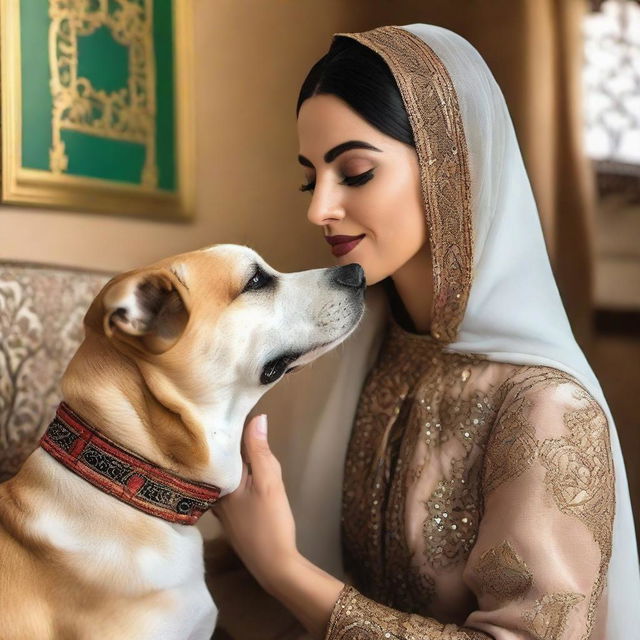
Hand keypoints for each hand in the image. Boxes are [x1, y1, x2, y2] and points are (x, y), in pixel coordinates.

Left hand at [211, 414, 298, 592]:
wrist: (274, 566)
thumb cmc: (269, 522)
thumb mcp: (268, 481)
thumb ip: (259, 450)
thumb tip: (257, 417)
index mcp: (217, 482)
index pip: (217, 448)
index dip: (222, 427)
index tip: (225, 407)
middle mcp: (212, 494)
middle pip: (217, 461)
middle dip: (223, 442)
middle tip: (230, 416)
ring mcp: (220, 507)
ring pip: (223, 474)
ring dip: (228, 458)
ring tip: (237, 435)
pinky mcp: (229, 516)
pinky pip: (228, 486)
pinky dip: (234, 474)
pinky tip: (243, 470)